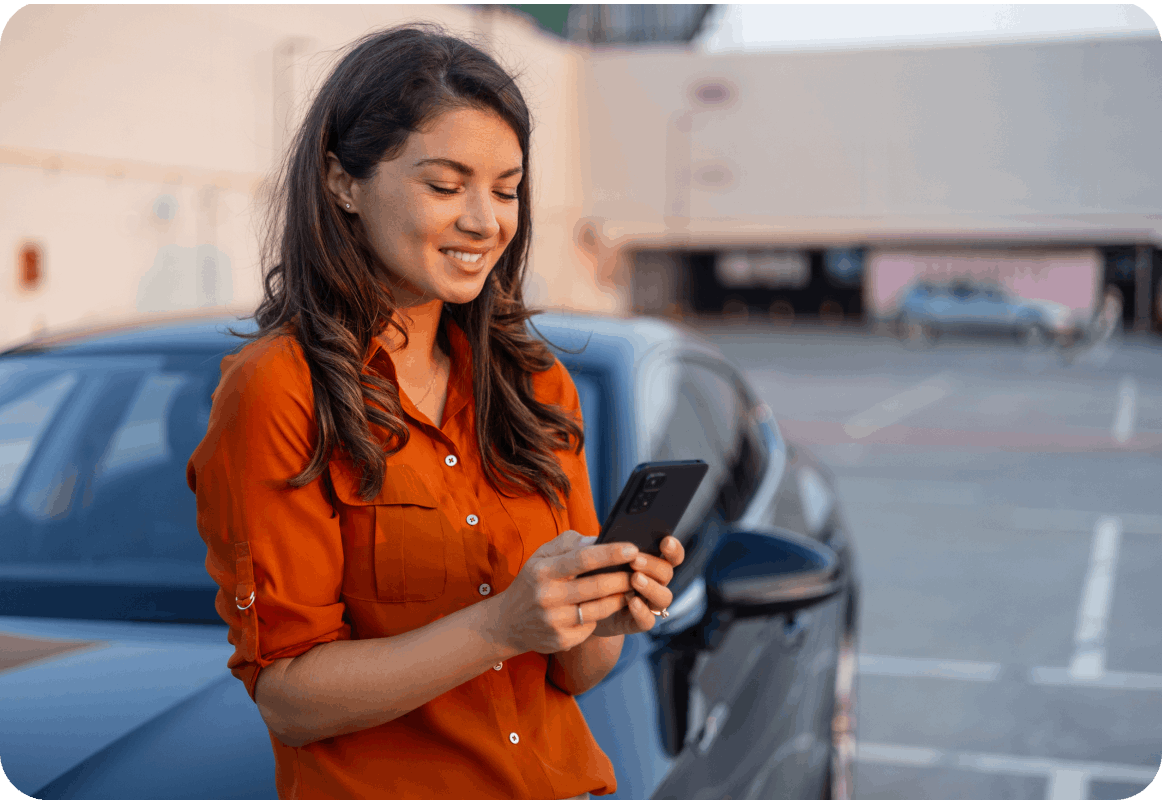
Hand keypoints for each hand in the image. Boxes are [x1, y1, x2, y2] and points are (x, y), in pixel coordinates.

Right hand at [491, 530, 638, 654]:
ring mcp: (554, 621)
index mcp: (543, 570)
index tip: (633, 548)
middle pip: (596, 586)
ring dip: (620, 598)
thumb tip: (598, 539)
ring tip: (630, 589)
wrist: (508, 623)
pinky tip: (605, 608)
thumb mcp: (541, 556)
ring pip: (599, 609)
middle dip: (623, 578)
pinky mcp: (561, 640)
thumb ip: (568, 543)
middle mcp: (547, 597)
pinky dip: (601, 616)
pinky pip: (592, 627)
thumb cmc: (532, 582)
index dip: (611, 553)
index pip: (582, 559)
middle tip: (640, 571)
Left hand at [592, 535, 684, 637]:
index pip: (671, 554)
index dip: (673, 548)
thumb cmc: (588, 573)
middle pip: (667, 572)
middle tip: (634, 560)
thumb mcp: (587, 556)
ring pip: (664, 597)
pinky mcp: (638, 622)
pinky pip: (649, 620)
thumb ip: (593, 545)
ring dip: (652, 587)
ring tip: (634, 579)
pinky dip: (642, 611)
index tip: (665, 541)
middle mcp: (654, 581)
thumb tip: (595, 539)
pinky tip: (631, 601)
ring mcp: (648, 603)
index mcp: (649, 561)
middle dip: (653, 565)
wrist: (580, 608)